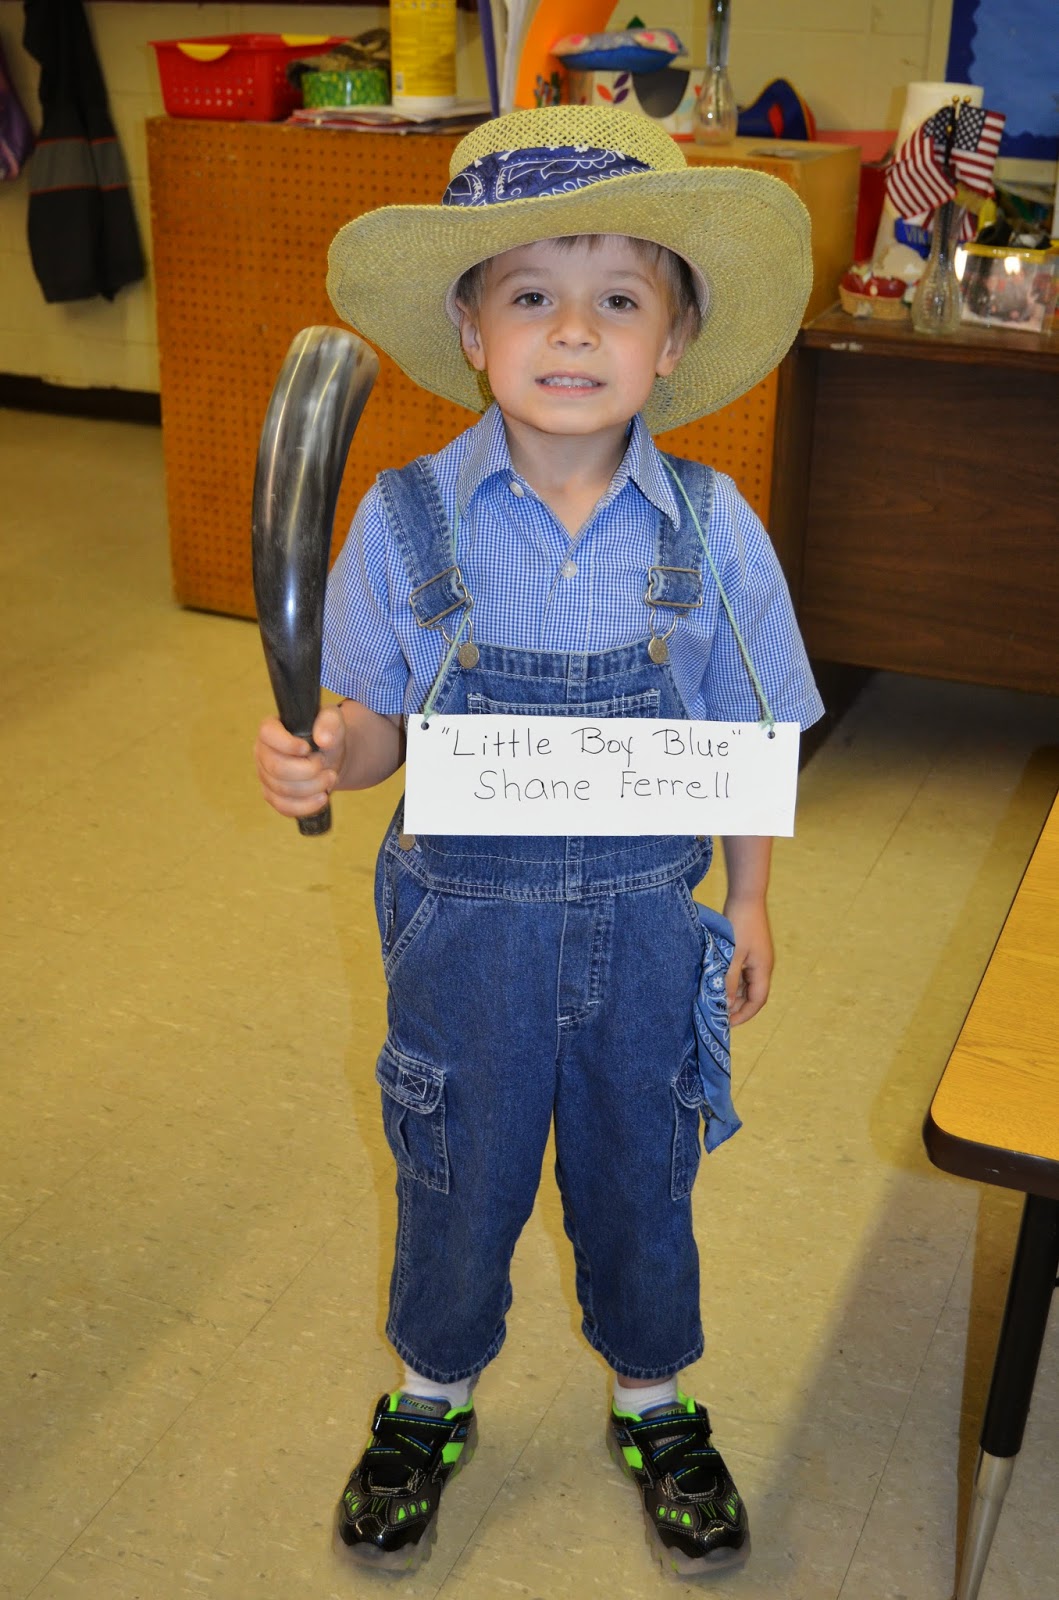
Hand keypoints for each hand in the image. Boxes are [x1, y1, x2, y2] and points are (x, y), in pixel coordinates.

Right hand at [254, 704, 346, 819]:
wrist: (330, 756)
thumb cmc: (326, 734)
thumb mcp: (332, 720)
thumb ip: (330, 722)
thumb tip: (323, 740)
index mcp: (271, 729)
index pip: (267, 734)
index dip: (287, 744)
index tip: (308, 749)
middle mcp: (262, 753)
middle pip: (277, 768)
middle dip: (307, 770)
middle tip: (325, 763)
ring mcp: (265, 776)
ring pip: (282, 790)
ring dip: (312, 787)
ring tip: (330, 777)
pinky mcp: (274, 796)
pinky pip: (284, 807)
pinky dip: (306, 805)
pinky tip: (323, 797)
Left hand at [723, 895, 772, 1025]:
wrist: (746, 896)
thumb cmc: (740, 924)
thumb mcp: (733, 955)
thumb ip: (730, 981)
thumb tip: (727, 1005)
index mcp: (763, 969)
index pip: (757, 1002)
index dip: (743, 1015)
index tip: (727, 1024)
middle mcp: (762, 967)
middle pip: (753, 995)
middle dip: (737, 1008)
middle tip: (718, 1016)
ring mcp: (757, 958)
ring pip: (746, 985)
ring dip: (734, 995)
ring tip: (715, 1002)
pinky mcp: (749, 951)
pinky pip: (742, 974)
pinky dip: (732, 982)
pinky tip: (718, 984)